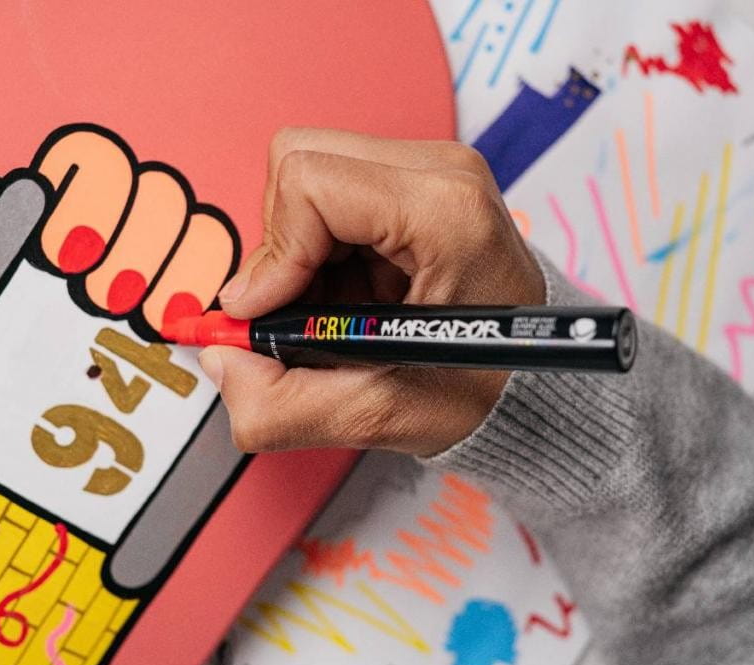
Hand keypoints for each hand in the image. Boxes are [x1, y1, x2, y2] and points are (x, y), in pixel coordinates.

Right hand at [199, 128, 545, 456]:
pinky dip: (318, 247)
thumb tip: (219, 359)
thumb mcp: (379, 413)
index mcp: (446, 212)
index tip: (266, 315)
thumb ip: (282, 404)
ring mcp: (431, 169)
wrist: (534, 378)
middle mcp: (441, 171)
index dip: (272, 255)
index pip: (309, 184)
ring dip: (299, 249)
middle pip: (298, 163)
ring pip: (307, 174)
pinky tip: (349, 293)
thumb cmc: (482, 388)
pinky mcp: (418, 180)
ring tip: (336, 307)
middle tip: (302, 310)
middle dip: (281, 246)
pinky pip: (330, 191)